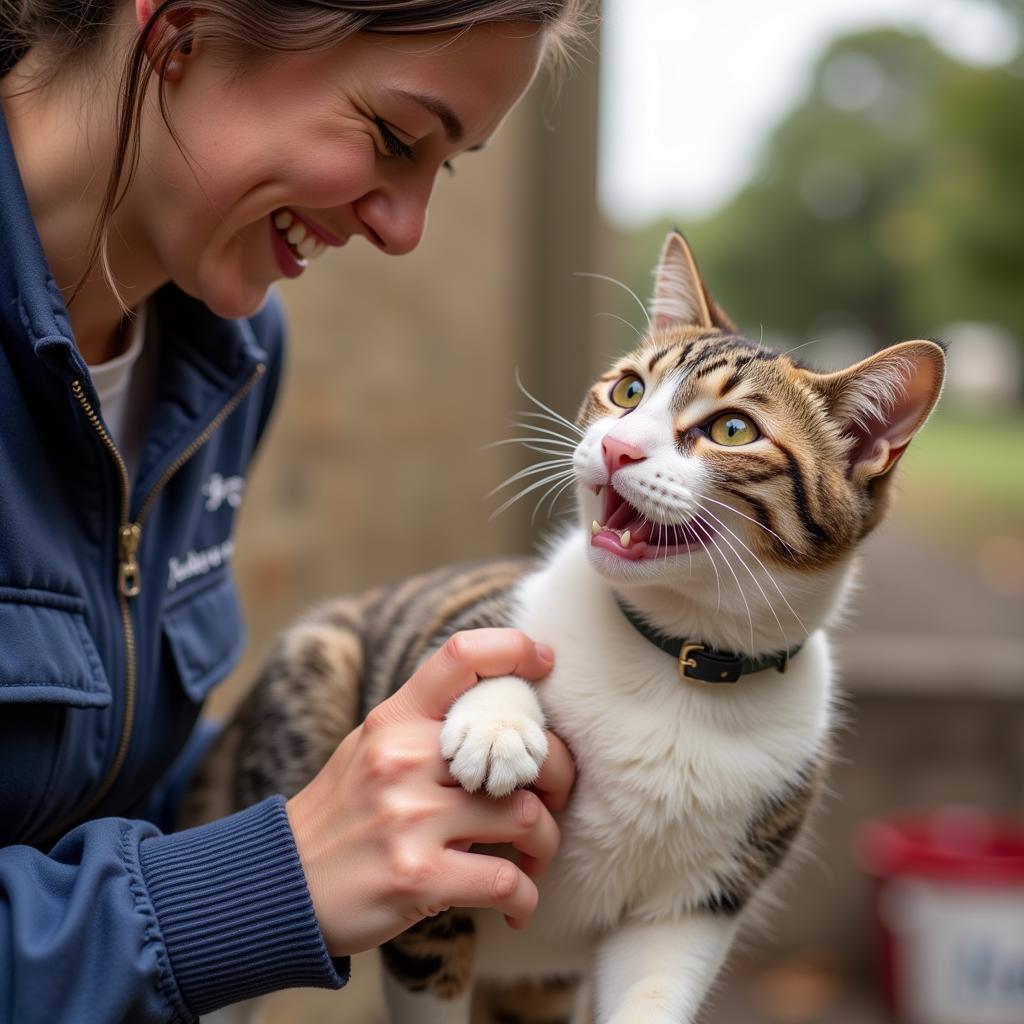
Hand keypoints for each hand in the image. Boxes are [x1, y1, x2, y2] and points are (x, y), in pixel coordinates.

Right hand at [285, 629, 574, 956]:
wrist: (281, 888)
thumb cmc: (341, 815)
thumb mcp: (369, 750)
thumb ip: (427, 729)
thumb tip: (501, 715)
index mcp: (394, 720)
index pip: (460, 657)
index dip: (513, 649)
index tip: (544, 661)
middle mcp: (403, 759)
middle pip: (520, 747)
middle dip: (558, 777)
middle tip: (555, 799)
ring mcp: (410, 817)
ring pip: (527, 816)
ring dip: (546, 843)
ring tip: (534, 859)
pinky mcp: (418, 877)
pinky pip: (506, 881)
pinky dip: (525, 896)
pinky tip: (517, 904)